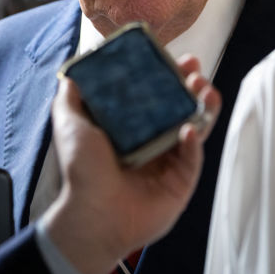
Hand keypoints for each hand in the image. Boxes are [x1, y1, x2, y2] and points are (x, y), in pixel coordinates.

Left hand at [40, 55, 220, 273]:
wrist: (92, 216)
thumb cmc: (81, 172)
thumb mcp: (70, 126)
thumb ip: (70, 99)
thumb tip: (71, 75)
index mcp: (131, 127)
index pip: (155, 94)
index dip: (167, 75)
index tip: (175, 57)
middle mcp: (153, 141)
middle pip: (181, 107)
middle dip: (191, 86)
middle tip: (195, 71)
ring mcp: (170, 161)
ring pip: (195, 127)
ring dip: (203, 107)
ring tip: (204, 90)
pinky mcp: (181, 182)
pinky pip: (193, 158)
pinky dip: (194, 142)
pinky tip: (189, 129)